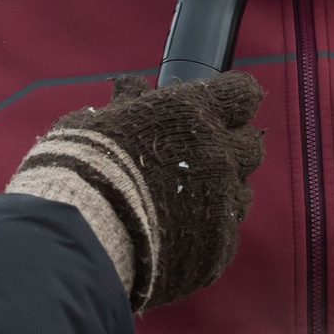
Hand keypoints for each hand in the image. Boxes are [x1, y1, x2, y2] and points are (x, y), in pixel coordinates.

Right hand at [6, 72, 264, 311]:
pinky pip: (225, 236)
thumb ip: (126, 104)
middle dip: (232, 147)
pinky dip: (207, 234)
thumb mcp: (97, 123)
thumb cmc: (82, 169)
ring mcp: (223, 204)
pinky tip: (178, 237)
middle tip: (201, 158)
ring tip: (186, 203)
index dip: (232, 101)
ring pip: (243, 192)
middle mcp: (219, 155)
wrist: (82, 235)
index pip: (241, 93)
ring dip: (223, 192)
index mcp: (193, 115)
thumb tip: (130, 86)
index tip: (218, 108)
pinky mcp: (218, 247)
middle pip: (252, 144)